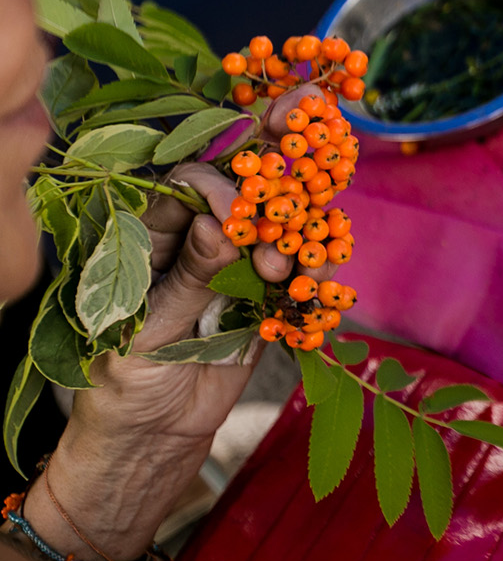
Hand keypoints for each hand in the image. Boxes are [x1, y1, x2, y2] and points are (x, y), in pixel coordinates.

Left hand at [29, 85, 338, 559]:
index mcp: (148, 238)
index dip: (217, 177)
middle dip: (278, 146)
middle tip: (312, 107)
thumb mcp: (145, 334)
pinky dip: (316, 268)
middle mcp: (195, 241)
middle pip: (243, 184)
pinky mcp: (267, 300)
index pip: (187, 184)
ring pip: (280, 222)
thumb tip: (216, 223)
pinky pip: (300, 271)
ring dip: (296, 228)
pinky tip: (322, 269)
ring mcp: (235, 268)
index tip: (238, 202)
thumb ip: (184, 278)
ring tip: (285, 265)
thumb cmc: (123, 391)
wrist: (150, 453)